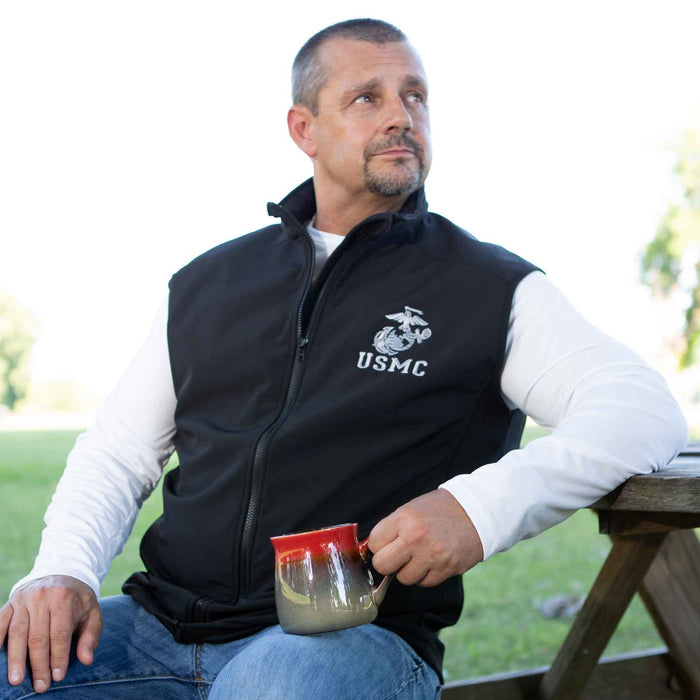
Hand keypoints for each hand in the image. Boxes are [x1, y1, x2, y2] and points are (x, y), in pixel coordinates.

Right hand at [0, 575, 102, 693]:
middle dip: (39, 664)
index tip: (58, 677)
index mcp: (64, 599)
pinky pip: (0, 622)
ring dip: (16, 659)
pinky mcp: (11, 601)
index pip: (59, 634)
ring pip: (17, 633)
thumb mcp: (92, 614)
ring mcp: (24, 599)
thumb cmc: (78, 601)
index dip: (58, 657)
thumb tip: (87, 660)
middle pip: (38, 637)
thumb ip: (90, 636)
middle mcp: (42, 597)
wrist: (63, 574)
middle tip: (40, 686)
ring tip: (16, 680)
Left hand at [368, 489, 483, 586]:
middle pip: (382, 565)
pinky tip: (433, 560)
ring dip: (408, 570)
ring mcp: (431, 555)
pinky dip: (426, 575)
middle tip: (397, 555)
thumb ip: (393, 527)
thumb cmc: (441, 509)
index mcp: (404, 518)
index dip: (379, 545)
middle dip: (387, 563)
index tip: (386, 544)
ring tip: (420, 555)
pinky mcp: (446, 569)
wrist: (478, 512)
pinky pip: (424, 583)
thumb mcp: (412, 508)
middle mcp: (415, 537)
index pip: (374, 543)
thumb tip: (372, 548)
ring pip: (403, 578)